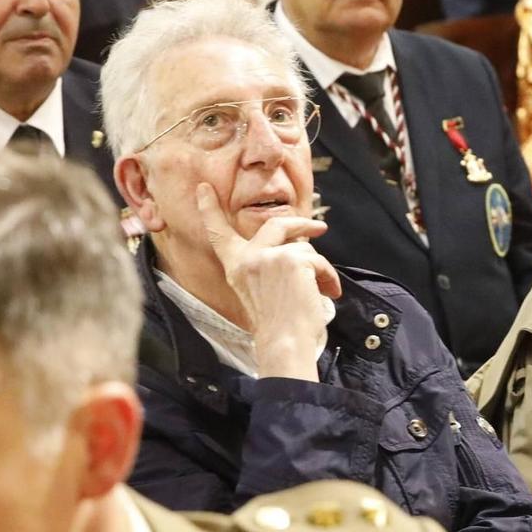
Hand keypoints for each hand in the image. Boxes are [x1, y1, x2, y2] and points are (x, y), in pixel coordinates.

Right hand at [195, 185, 340, 380]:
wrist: (285, 343)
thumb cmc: (278, 326)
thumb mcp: (260, 291)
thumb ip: (266, 266)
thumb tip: (296, 245)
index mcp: (236, 267)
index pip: (218, 233)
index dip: (210, 209)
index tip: (203, 188)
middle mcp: (247, 258)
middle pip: (276, 225)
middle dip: (301, 224)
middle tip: (319, 228)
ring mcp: (268, 256)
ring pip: (303, 247)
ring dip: (319, 268)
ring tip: (322, 289)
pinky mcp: (290, 259)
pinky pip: (317, 260)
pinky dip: (327, 276)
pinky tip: (328, 291)